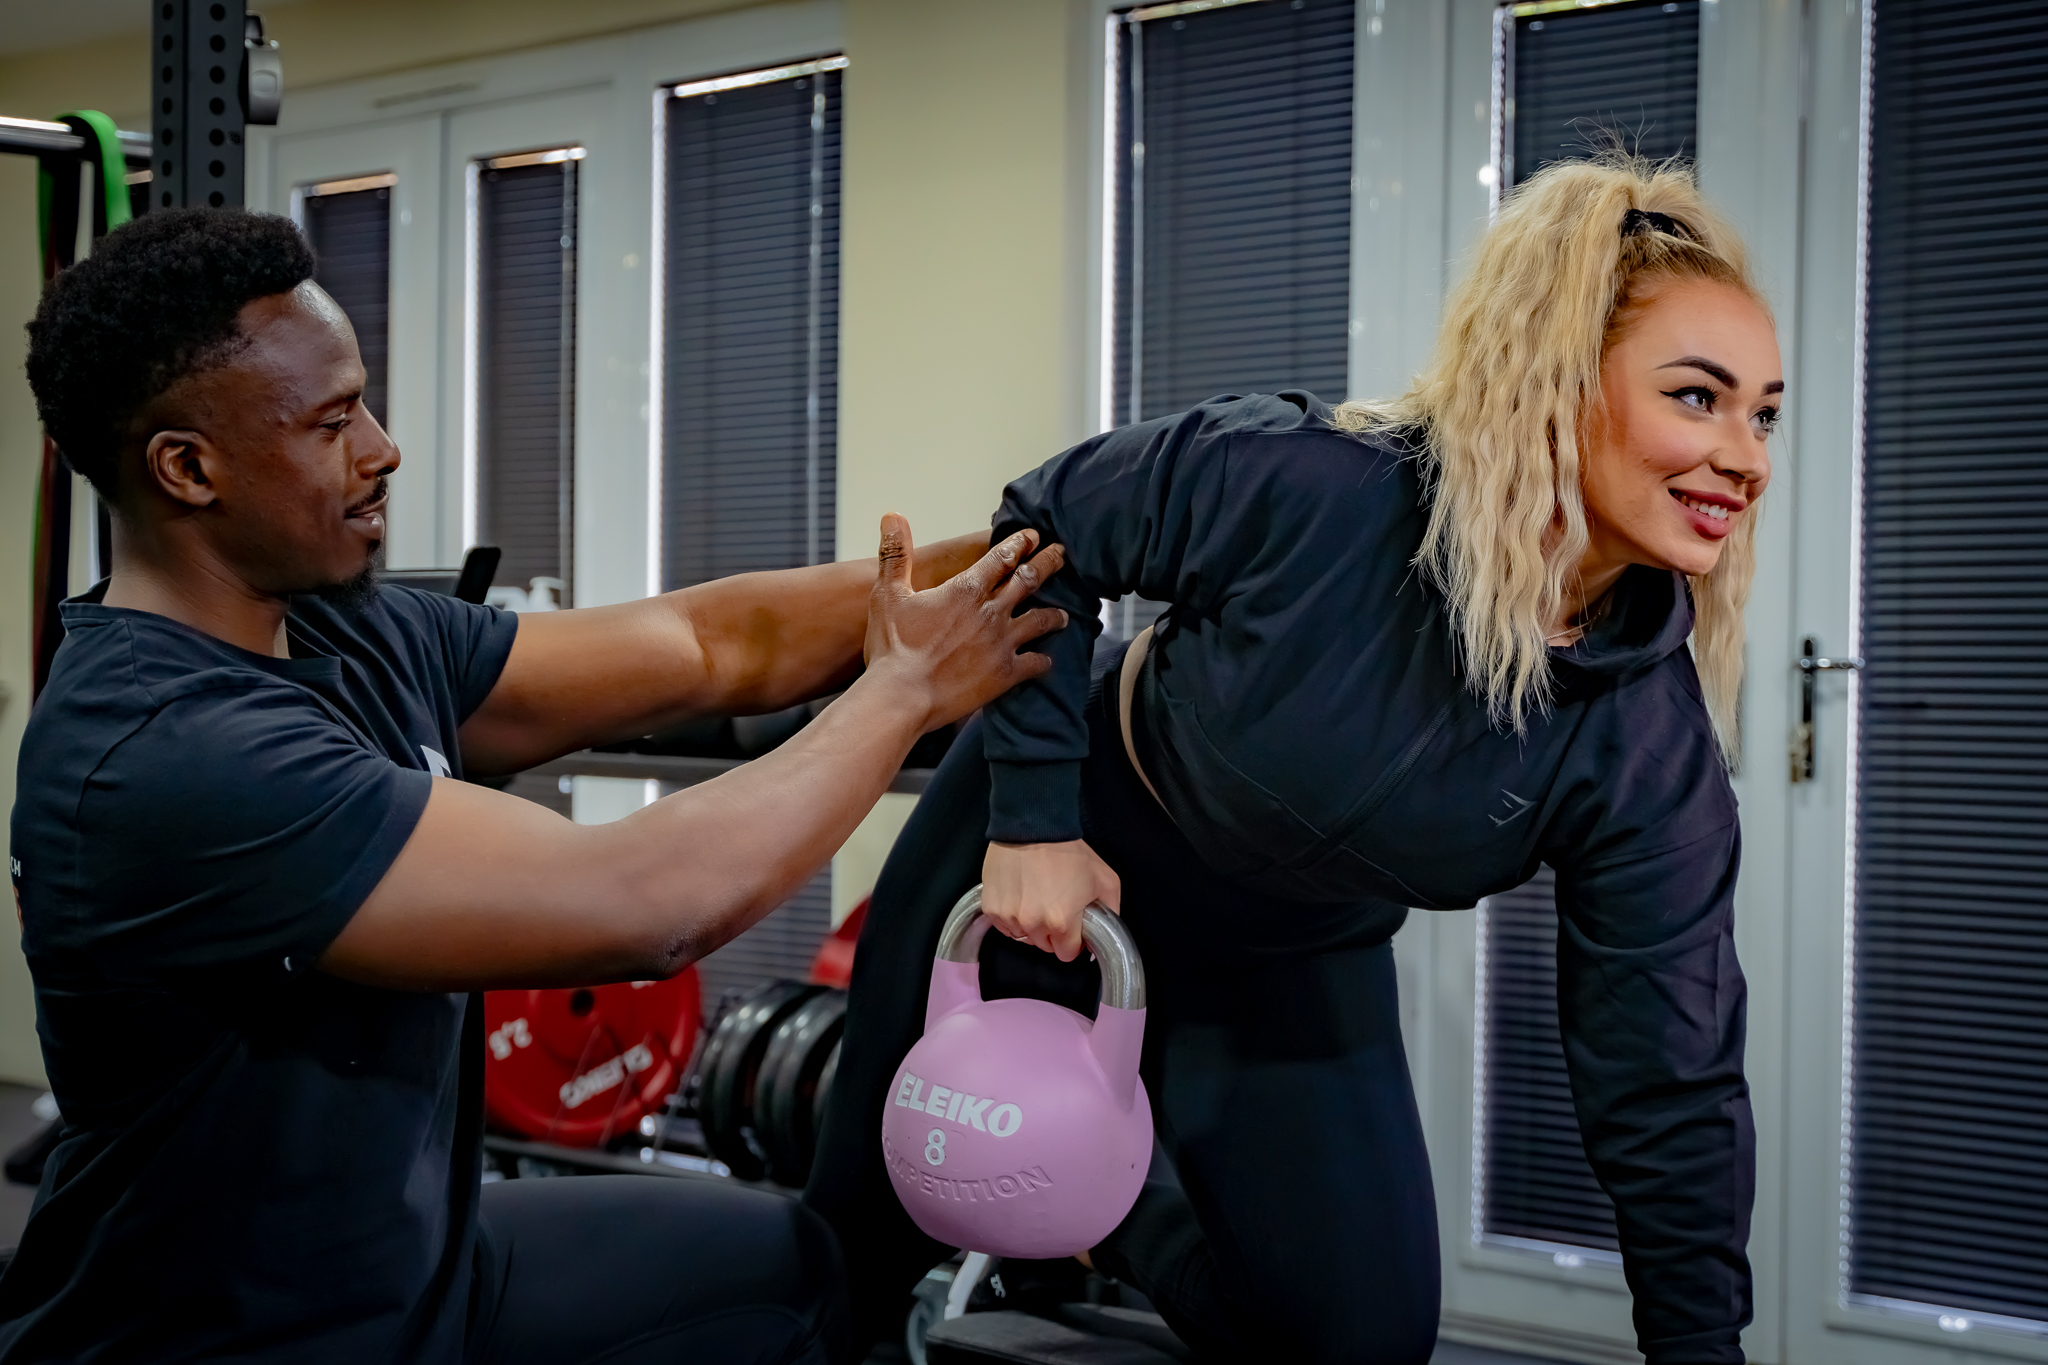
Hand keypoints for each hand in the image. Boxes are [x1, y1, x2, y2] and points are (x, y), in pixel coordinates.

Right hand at [862, 514, 1067, 732]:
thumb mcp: (888, 594)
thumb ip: (895, 554)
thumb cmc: (893, 647)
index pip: (1002, 558)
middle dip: (1048, 563)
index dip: (1020, 543)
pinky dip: (1043, 660)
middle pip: (1029, 580)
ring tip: (1064, 613)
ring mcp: (1002, 643)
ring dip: (1054, 614)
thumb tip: (893, 515)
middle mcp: (992, 612)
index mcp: (966, 589)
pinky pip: (1035, 663)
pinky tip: (1047, 661)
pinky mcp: (1005, 674)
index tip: (1033, 536)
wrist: (903, 696)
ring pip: (1040, 621)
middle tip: (1062, 554)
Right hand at [981, 839, 1120, 961]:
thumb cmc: (1069, 850)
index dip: (1073, 943)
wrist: (1034, 825)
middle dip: (1052, 933)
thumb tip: (1100, 940)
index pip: (1067, 954)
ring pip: (1023, 937)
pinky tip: (1020, 896)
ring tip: (1037, 898)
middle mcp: (1033, 924)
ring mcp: (1009, 917)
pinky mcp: (992, 907)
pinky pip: (1004, 926)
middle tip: (1056, 906)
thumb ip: (1110, 913)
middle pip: (1044, 946)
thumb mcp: (1106, 880)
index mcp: (1062, 922)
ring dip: (1031, 925)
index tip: (1073, 929)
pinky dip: (1012, 917)